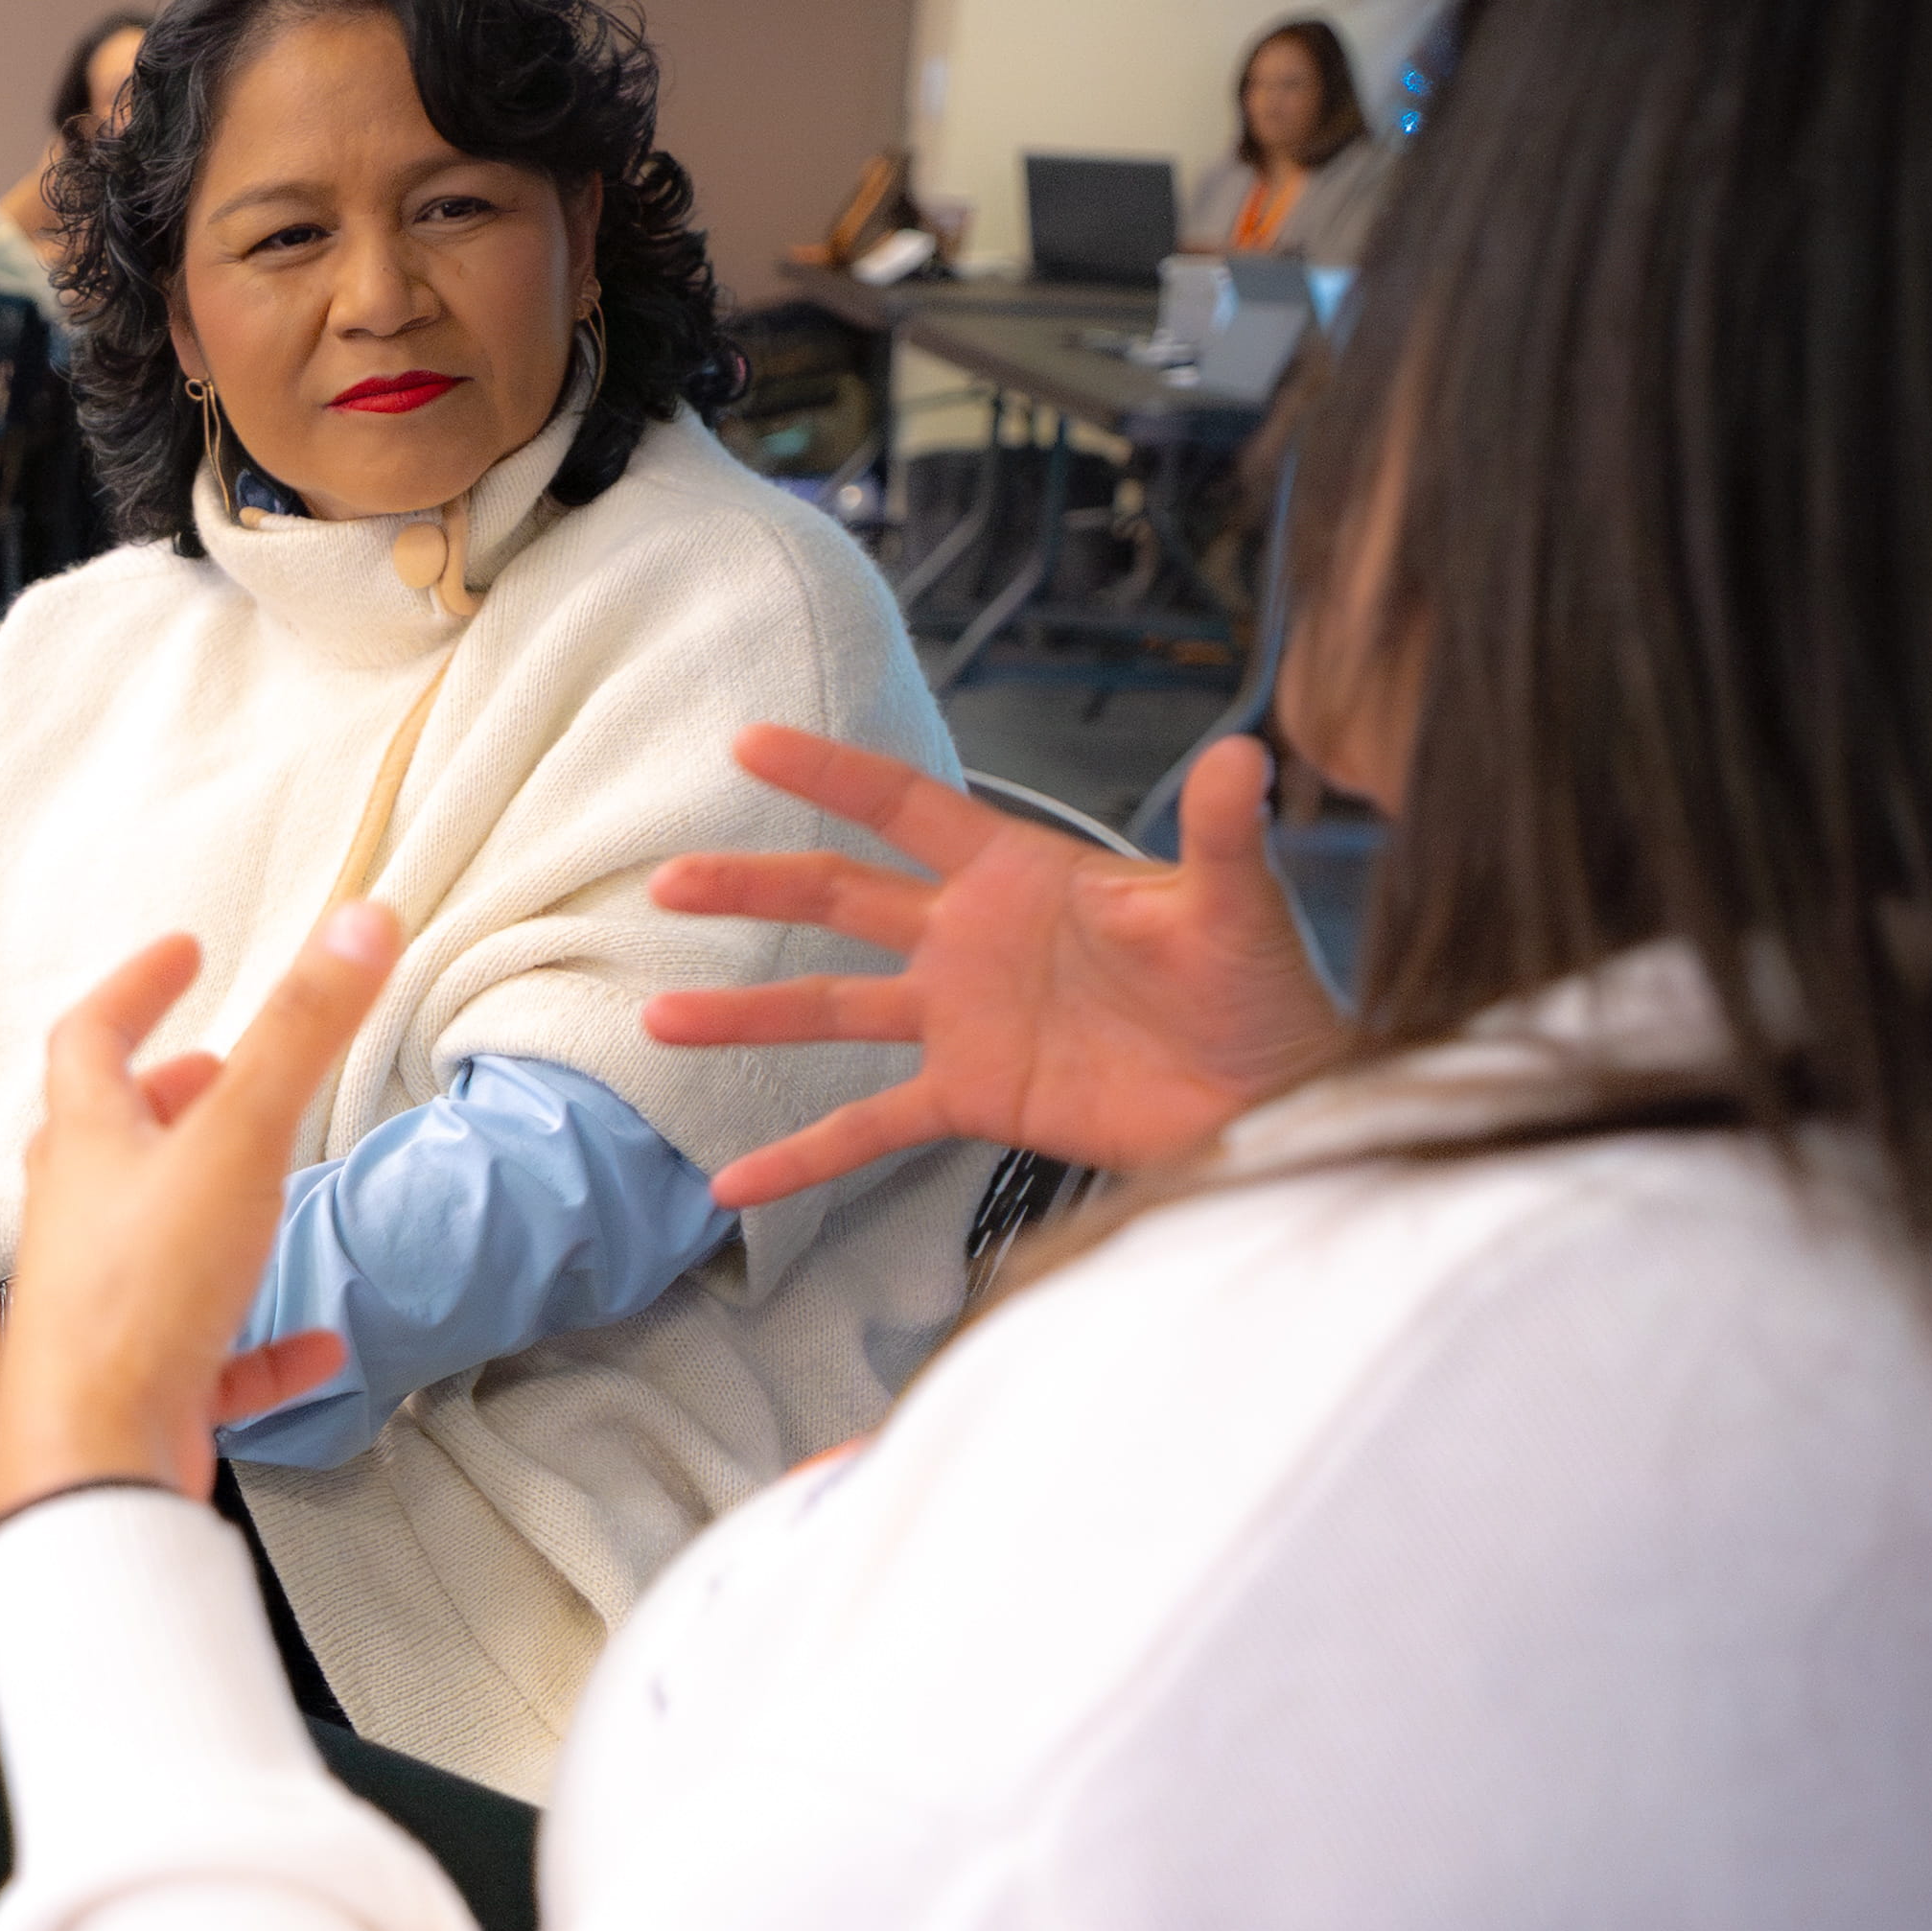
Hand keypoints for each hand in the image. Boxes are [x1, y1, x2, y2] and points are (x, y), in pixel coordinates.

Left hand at [0, 915, 379, 1519]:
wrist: (96, 1458)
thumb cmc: (145, 1293)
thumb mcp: (239, 1142)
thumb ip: (305, 1031)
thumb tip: (365, 916)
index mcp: (88, 1148)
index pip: (91, 1037)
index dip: (136, 986)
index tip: (184, 951)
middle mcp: (81, 1220)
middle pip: (107, 1136)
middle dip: (163, 1092)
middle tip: (216, 1067)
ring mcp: (106, 1306)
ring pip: (149, 1235)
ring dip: (204, 1199)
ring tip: (263, 1179)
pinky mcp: (143, 1387)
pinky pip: (209, 1352)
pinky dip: (261, 1340)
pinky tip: (319, 1344)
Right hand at [639, 728, 1343, 1209]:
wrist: (1275, 1096)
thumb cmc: (1263, 988)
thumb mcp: (1235, 907)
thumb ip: (1221, 835)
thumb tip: (1247, 756)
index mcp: (1018, 874)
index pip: (906, 807)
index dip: (829, 775)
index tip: (749, 744)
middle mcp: (972, 938)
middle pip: (839, 898)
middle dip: (753, 886)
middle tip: (666, 881)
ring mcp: (962, 1020)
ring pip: (830, 1009)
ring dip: (745, 1015)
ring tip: (656, 1021)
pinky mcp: (971, 1097)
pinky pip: (867, 1127)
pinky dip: (801, 1157)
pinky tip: (734, 1186)